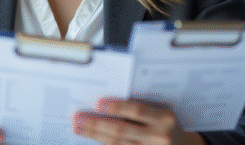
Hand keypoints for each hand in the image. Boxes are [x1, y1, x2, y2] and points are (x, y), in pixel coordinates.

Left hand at [72, 98, 205, 144]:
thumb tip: (104, 103)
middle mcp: (160, 136)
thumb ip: (139, 108)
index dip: (116, 107)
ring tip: (79, 128)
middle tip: (78, 118)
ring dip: (95, 135)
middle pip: (122, 130)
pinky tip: (92, 139)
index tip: (97, 103)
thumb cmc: (166, 123)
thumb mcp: (160, 111)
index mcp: (164, 117)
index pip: (137, 110)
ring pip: (117, 144)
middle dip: (96, 123)